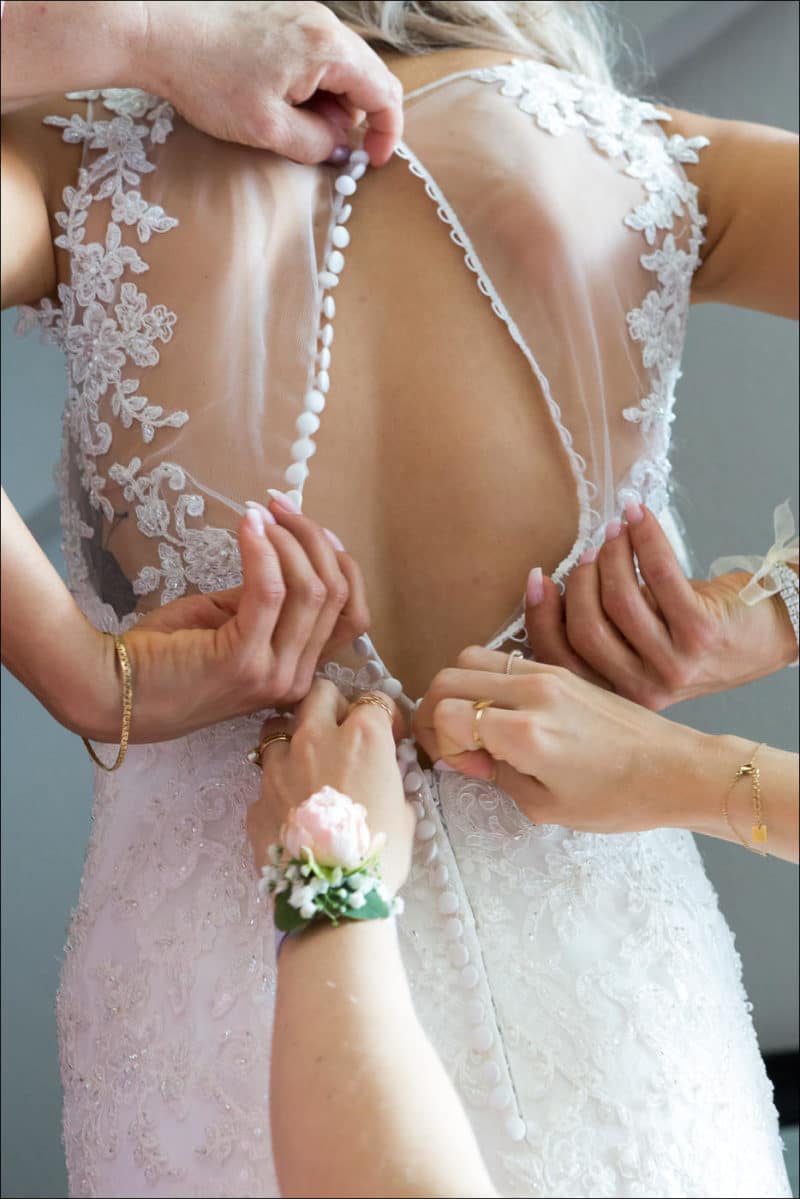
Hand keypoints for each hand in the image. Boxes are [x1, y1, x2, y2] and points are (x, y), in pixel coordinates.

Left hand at [92, 500, 369, 741]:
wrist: (110, 692)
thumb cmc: (164, 657)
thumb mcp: (229, 624)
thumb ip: (266, 600)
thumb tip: (287, 550)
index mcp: (297, 671)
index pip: (352, 614)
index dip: (339, 562)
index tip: (308, 527)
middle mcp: (295, 679)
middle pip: (337, 595)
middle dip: (314, 538)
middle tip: (280, 506)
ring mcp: (272, 673)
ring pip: (314, 590)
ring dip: (290, 539)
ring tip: (261, 513)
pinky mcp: (242, 660)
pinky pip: (270, 592)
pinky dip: (263, 550)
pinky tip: (248, 525)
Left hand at [142, 1, 403, 163]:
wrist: (159, 32)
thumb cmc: (207, 76)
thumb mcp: (268, 129)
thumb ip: (316, 145)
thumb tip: (339, 150)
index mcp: (328, 48)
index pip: (385, 94)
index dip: (387, 134)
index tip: (373, 161)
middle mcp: (323, 24)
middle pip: (366, 79)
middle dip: (354, 120)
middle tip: (325, 147)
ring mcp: (304, 16)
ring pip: (340, 70)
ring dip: (328, 105)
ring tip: (290, 123)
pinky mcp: (284, 18)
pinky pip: (316, 58)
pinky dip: (311, 87)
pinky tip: (280, 102)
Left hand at [246, 680, 412, 893]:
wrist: (330, 897)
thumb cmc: (378, 854)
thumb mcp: (404, 813)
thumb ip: (391, 782)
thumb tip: (386, 777)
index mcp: (362, 738)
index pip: (374, 701)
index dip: (384, 715)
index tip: (389, 733)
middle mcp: (316, 740)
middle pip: (319, 694)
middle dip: (332, 705)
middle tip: (342, 730)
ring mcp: (279, 767)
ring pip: (277, 727)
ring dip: (293, 738)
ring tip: (306, 762)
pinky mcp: (257, 797)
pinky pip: (265, 778)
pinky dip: (278, 785)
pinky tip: (292, 808)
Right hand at [414, 647, 713, 834]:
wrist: (676, 770)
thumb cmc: (619, 798)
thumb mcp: (545, 806)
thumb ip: (494, 774)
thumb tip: (464, 754)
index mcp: (525, 733)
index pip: (446, 712)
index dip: (440, 742)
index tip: (464, 766)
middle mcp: (532, 693)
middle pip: (448, 676)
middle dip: (434, 711)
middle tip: (454, 744)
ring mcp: (548, 674)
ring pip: (471, 657)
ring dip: (459, 689)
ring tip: (476, 725)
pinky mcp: (562, 670)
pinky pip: (504, 659)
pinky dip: (486, 680)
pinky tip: (504, 713)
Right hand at [526, 504, 796, 709]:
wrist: (769, 634)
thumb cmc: (702, 636)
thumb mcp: (645, 648)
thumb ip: (606, 632)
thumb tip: (559, 582)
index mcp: (622, 694)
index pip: (562, 661)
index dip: (542, 617)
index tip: (538, 579)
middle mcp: (646, 688)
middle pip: (585, 629)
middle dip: (580, 581)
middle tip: (591, 551)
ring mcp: (675, 663)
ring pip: (618, 601)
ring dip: (613, 555)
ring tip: (617, 531)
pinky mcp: (701, 632)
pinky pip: (659, 574)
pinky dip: (644, 538)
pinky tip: (638, 517)